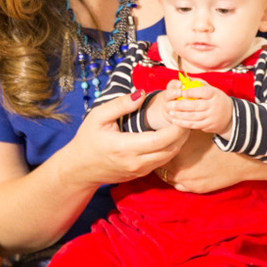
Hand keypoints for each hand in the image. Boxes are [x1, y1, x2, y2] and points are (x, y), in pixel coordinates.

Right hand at [64, 92, 188, 188]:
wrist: (80, 168)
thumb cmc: (88, 140)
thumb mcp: (97, 117)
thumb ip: (120, 105)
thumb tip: (141, 93)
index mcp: (126, 147)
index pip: (162, 139)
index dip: (176, 127)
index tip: (180, 112)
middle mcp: (136, 162)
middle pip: (171, 149)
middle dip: (183, 132)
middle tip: (186, 114)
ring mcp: (140, 170)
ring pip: (169, 156)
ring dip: (179, 141)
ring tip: (180, 122)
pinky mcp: (141, 173)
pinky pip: (162, 161)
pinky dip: (170, 147)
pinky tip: (169, 134)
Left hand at [159, 131, 260, 192]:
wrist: (238, 160)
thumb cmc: (217, 143)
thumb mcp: (196, 132)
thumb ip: (178, 132)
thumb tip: (166, 128)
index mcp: (176, 152)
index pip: (156, 152)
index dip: (155, 148)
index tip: (155, 145)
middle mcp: (178, 168)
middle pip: (159, 166)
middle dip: (158, 160)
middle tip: (158, 155)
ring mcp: (186, 180)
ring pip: (167, 177)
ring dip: (166, 171)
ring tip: (169, 163)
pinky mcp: (194, 188)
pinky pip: (178, 186)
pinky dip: (176, 179)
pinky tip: (179, 172)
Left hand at [163, 84, 232, 134]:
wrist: (230, 116)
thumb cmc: (216, 99)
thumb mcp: (212, 89)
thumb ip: (199, 83)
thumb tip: (185, 78)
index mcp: (214, 94)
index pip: (203, 92)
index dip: (192, 92)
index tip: (182, 92)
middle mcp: (213, 106)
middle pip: (196, 106)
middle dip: (182, 105)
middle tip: (171, 104)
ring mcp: (211, 117)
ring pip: (193, 117)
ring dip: (180, 115)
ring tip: (170, 113)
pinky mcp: (208, 125)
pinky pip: (194, 125)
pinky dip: (183, 123)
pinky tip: (175, 120)